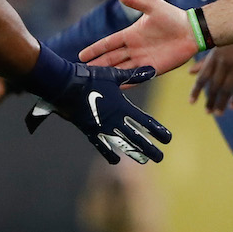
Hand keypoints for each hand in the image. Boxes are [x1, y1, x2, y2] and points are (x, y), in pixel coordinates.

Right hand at [25, 62, 170, 163]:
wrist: (64, 86)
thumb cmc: (89, 77)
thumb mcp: (113, 75)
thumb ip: (134, 76)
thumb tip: (152, 70)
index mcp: (123, 106)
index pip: (145, 122)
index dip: (157, 131)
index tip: (168, 139)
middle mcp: (115, 120)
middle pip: (137, 138)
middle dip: (149, 148)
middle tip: (160, 157)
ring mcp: (102, 127)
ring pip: (122, 144)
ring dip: (134, 153)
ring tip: (145, 161)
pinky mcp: (90, 130)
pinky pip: (101, 145)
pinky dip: (109, 153)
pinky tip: (116, 161)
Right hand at [79, 0, 198, 74]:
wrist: (192, 30)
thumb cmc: (173, 16)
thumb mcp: (152, 5)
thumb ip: (135, 0)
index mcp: (131, 34)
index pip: (108, 43)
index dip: (95, 49)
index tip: (81, 55)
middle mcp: (134, 48)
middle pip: (111, 59)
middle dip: (97, 65)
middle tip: (82, 73)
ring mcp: (143, 60)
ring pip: (120, 69)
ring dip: (108, 75)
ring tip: (94, 83)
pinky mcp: (153, 69)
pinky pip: (136, 77)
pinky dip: (126, 83)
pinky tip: (116, 89)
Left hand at [189, 38, 232, 114]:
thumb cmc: (232, 39)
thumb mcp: (217, 48)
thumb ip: (204, 62)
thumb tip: (190, 73)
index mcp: (213, 56)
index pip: (203, 76)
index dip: (196, 90)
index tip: (191, 102)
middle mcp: (223, 61)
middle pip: (215, 85)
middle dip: (210, 100)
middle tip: (208, 112)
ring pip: (227, 88)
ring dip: (222, 102)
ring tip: (218, 112)